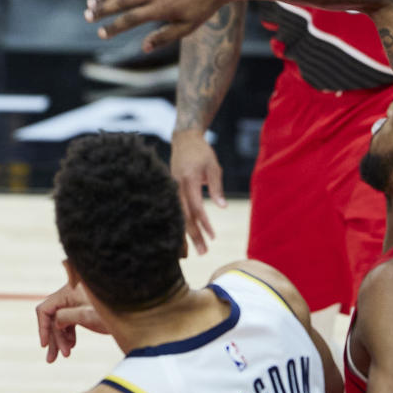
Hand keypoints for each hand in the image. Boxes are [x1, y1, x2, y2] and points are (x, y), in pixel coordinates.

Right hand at [36, 281, 107, 362]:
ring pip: (59, 321)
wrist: (130, 314)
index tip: (44, 345)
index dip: (42, 327)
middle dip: (52, 338)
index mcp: (67, 292)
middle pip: (52, 317)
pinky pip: (67, 322)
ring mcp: (74, 302)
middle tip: (52, 359)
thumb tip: (54, 322)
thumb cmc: (109, 313)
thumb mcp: (86, 315)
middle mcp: (68, 295)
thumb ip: (65, 316)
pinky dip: (67, 335)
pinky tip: (71, 346)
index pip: (45, 309)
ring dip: (59, 339)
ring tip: (65, 355)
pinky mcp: (80, 309)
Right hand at [84, 0, 235, 48]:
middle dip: (102, 9)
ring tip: (91, 3)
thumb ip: (164, 37)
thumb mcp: (187, 28)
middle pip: (122, 0)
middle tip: (86, 16)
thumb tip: (144, 48)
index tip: (101, 33)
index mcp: (161, 8)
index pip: (130, 19)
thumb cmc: (202, 8)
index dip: (114, 26)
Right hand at [170, 128, 225, 254]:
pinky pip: (174, 210)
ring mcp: (171, 187)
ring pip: (177, 215)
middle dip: (193, 235)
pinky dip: (178, 225)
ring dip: (185, 234)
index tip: (213, 237)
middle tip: (203, 253)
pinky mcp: (169, 189)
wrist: (184, 139)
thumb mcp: (213, 167)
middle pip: (184, 215)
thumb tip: (223, 208)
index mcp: (188, 179)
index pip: (196, 206)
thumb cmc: (201, 153)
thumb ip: (216, 187)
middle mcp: (176, 185)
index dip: (204, 223)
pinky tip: (182, 238)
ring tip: (191, 253)